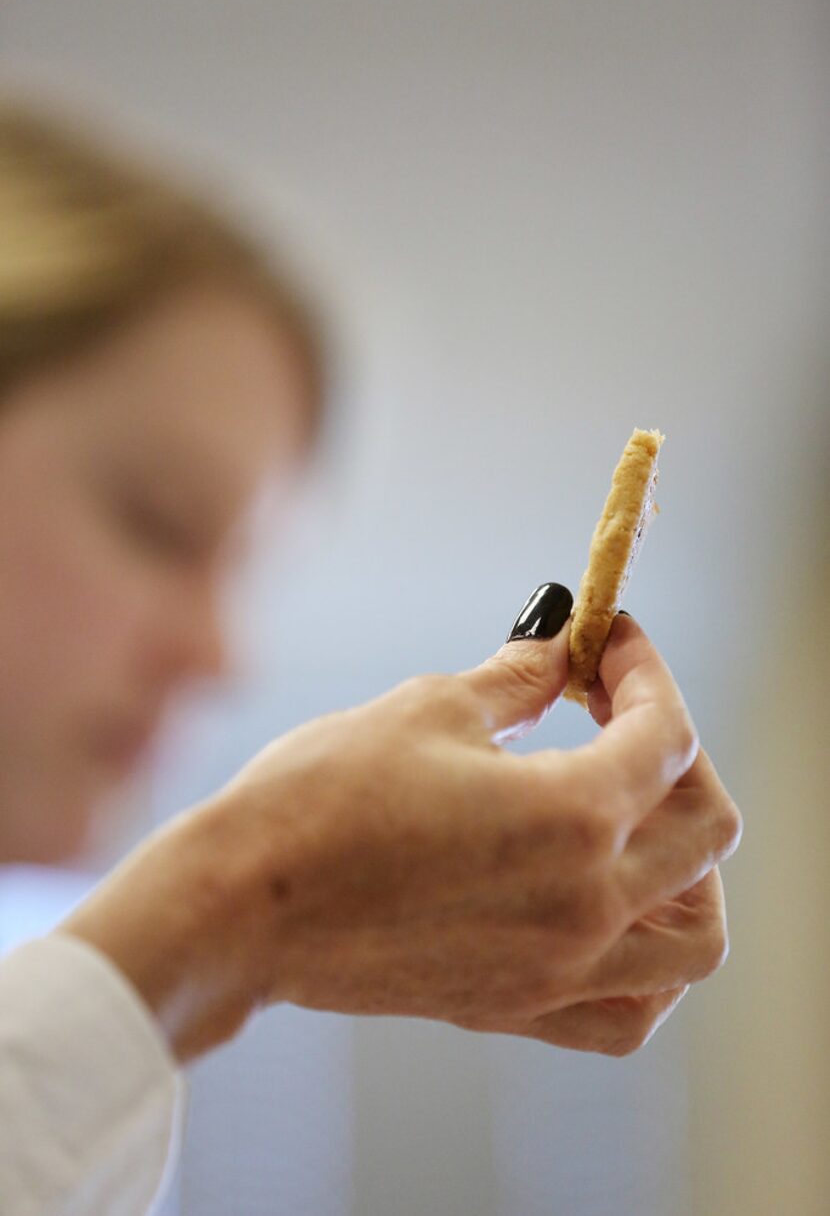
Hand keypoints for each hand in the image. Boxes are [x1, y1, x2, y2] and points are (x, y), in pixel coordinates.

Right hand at [59, 612, 740, 1060]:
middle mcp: (587, 904)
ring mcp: (559, 970)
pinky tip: (606, 914)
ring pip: (695, 940)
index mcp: (574, 817)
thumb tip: (556, 647)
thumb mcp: (430, 709)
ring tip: (633, 820)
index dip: (644, 670)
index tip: (605, 640)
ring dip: (690, 869)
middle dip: (680, 754)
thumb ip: (517, 679)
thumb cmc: (323, 796)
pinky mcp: (518, 1008)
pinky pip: (630, 1010)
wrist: (244, 904)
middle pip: (707, 829)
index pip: (668, 735)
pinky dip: (647, 965)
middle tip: (617, 713)